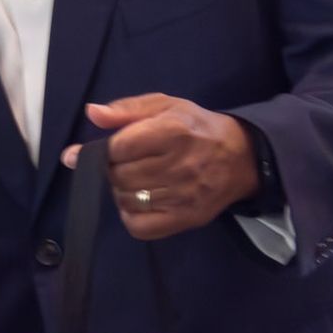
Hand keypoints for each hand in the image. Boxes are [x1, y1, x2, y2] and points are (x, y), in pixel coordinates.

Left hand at [62, 94, 257, 241]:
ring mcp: (183, 196)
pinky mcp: (187, 219)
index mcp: (172, 132)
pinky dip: (129, 215)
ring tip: (131, 180)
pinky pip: (140, 227)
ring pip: (126, 200)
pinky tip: (136, 202)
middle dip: (111, 169)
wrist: (240, 157)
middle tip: (121, 163)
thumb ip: (126, 109)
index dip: (102, 149)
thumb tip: (92, 113)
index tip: (97, 150)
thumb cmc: (196, 127)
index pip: (119, 147)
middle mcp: (179, 166)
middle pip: (119, 175)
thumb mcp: (165, 105)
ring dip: (119, 190)